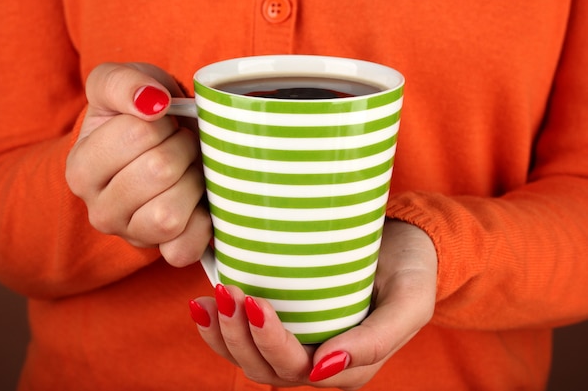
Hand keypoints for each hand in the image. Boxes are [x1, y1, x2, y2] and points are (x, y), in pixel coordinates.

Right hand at [66, 62, 211, 265]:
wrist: (166, 147)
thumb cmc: (144, 115)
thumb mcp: (123, 83)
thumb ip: (122, 82)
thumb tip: (151, 102)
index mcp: (81, 169)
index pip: (138, 133)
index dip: (163, 121)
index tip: (161, 123)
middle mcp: (99, 211)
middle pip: (158, 171)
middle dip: (182, 148)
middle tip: (180, 146)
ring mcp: (132, 236)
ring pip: (169, 214)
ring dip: (193, 183)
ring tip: (189, 171)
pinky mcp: (165, 253)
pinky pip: (185, 248)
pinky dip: (202, 223)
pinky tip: (198, 202)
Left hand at [189, 219, 436, 389]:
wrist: (405, 245)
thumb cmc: (411, 270)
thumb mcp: (410, 301)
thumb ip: (377, 341)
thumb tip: (323, 368)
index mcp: (348, 367)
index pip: (299, 369)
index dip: (270, 343)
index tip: (257, 303)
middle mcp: (318, 362)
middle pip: (265, 367)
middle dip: (240, 335)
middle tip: (229, 292)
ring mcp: (298, 343)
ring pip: (249, 358)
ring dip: (224, 333)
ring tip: (212, 298)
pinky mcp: (286, 322)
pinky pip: (245, 339)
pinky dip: (218, 327)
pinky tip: (202, 304)